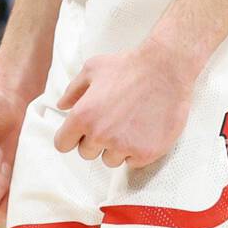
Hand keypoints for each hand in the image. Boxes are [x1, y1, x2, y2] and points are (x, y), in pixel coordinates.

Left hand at [54, 43, 192, 169]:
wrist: (166, 67)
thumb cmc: (128, 65)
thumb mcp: (93, 69)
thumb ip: (73, 90)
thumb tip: (62, 106)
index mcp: (83, 115)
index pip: (62, 144)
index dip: (71, 137)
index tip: (80, 132)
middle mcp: (100, 134)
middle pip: (86, 153)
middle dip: (95, 140)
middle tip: (112, 121)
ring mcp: (124, 146)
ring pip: (110, 160)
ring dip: (116, 147)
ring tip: (129, 124)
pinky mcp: (146, 153)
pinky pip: (132, 162)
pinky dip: (136, 150)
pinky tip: (143, 130)